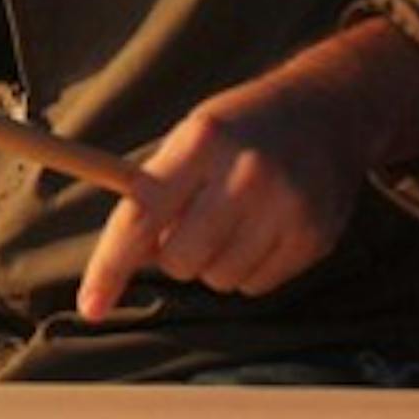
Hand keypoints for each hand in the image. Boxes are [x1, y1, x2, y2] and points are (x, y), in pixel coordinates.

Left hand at [74, 74, 372, 317]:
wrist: (329, 112)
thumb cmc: (241, 131)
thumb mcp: (191, 139)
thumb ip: (155, 194)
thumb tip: (126, 261)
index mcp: (203, 141)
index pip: (141, 216)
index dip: (110, 266)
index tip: (89, 307)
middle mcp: (246, 172)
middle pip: (179, 260)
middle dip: (173, 254)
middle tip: (192, 223)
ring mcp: (286, 206)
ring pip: (217, 279)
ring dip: (213, 263)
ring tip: (234, 221)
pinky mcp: (314, 236)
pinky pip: (255, 286)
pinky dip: (248, 269)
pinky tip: (263, 231)